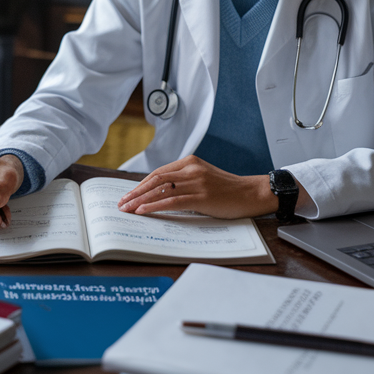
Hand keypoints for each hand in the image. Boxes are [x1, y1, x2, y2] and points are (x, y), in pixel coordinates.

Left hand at [116, 155, 279, 218]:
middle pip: (155, 180)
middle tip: (122, 203)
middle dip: (135, 192)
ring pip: (161, 190)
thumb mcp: (204, 178)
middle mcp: (191, 169)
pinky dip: (154, 206)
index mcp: (190, 162)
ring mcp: (197, 182)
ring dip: (140, 200)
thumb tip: (161, 194)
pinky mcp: (202, 197)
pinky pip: (172, 201)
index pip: (158, 173)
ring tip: (127, 209)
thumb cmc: (229, 190)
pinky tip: (143, 211)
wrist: (252, 193)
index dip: (140, 185)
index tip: (128, 194)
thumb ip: (185, 181)